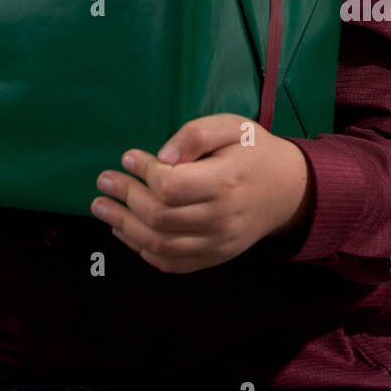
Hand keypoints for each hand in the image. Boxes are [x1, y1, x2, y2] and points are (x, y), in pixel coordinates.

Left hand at [90, 113, 313, 272]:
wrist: (289, 190)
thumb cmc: (254, 151)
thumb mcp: (231, 126)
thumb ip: (195, 136)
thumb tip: (160, 157)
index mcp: (225, 182)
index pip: (171, 186)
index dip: (143, 172)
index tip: (128, 157)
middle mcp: (221, 219)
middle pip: (160, 217)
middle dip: (125, 198)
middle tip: (103, 181)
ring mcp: (218, 244)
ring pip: (160, 245)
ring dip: (124, 227)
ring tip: (101, 208)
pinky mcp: (215, 257)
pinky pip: (172, 263)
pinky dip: (143, 250)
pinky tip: (124, 232)